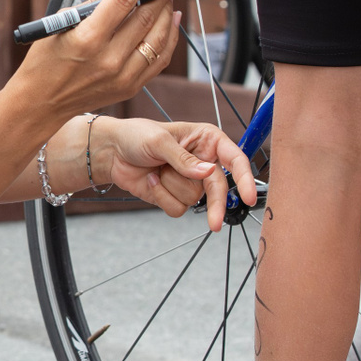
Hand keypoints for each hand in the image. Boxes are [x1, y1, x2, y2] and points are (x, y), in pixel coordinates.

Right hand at [11, 0, 185, 124]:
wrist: (41, 103)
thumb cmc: (45, 60)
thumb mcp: (60, 24)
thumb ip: (95, 2)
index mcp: (88, 39)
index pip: (123, 0)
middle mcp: (109, 59)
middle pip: (146, 17)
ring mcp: (123, 76)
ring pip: (158, 38)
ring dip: (168, 11)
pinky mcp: (130, 87)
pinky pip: (159, 59)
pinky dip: (169, 37)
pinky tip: (170, 20)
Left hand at [92, 115, 255, 231]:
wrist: (111, 152)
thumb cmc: (136, 136)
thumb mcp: (159, 141)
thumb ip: (184, 159)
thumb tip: (208, 172)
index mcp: (206, 140)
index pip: (234, 159)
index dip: (243, 178)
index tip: (248, 197)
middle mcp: (202, 162)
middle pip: (218, 188)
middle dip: (215, 205)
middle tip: (215, 224)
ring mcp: (189, 181)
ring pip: (195, 199)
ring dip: (172, 188)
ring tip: (157, 170)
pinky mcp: (175, 196)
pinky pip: (178, 209)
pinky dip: (162, 198)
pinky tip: (151, 182)